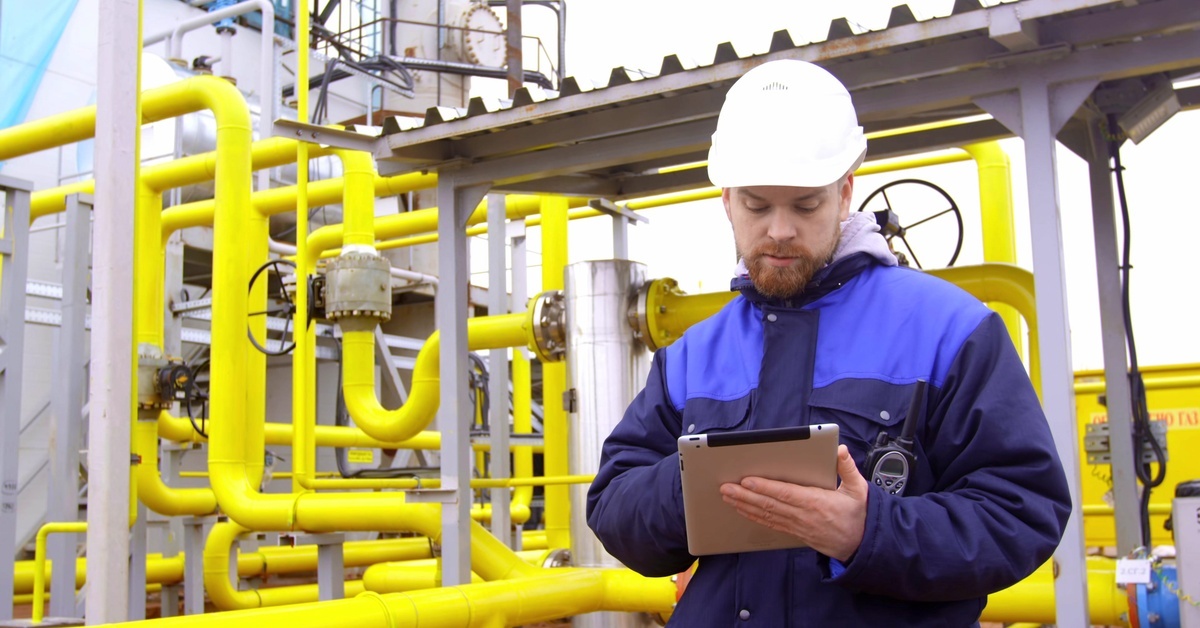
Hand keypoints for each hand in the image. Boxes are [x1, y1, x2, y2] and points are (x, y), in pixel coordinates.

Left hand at [719, 444, 868, 561]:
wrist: (860, 544)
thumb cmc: (858, 514)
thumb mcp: (859, 489)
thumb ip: (848, 468)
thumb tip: (841, 450)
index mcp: (817, 502)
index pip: (785, 493)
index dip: (765, 488)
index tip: (747, 481)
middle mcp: (803, 515)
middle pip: (769, 505)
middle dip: (745, 496)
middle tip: (726, 487)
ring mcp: (797, 525)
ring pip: (766, 515)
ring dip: (744, 506)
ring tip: (727, 496)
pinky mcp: (794, 532)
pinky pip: (771, 523)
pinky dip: (754, 516)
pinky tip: (742, 510)